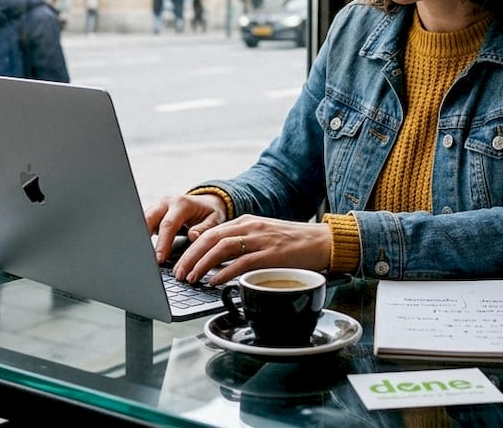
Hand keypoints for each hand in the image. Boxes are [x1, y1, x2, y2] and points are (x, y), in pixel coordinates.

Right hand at [145, 194, 227, 263]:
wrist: (207, 201)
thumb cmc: (210, 212)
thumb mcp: (215, 220)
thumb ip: (204, 228)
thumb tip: (193, 236)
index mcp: (182, 204)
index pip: (168, 224)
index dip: (163, 243)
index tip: (160, 258)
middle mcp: (167, 202)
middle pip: (149, 218)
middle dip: (144, 239)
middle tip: (145, 258)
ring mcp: (158, 206)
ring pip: (143, 219)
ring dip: (140, 236)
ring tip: (141, 254)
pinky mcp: (154, 212)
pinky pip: (144, 222)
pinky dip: (142, 234)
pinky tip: (142, 248)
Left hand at [170, 215, 331, 285]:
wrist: (323, 241)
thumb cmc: (295, 242)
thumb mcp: (264, 235)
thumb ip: (243, 242)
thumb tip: (220, 259)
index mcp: (246, 221)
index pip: (211, 231)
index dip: (192, 247)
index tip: (181, 261)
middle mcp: (250, 227)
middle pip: (210, 238)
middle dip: (190, 256)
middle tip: (180, 273)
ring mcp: (260, 239)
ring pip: (221, 248)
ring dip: (202, 264)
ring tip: (192, 278)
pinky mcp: (270, 254)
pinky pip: (241, 262)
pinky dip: (224, 272)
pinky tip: (214, 281)